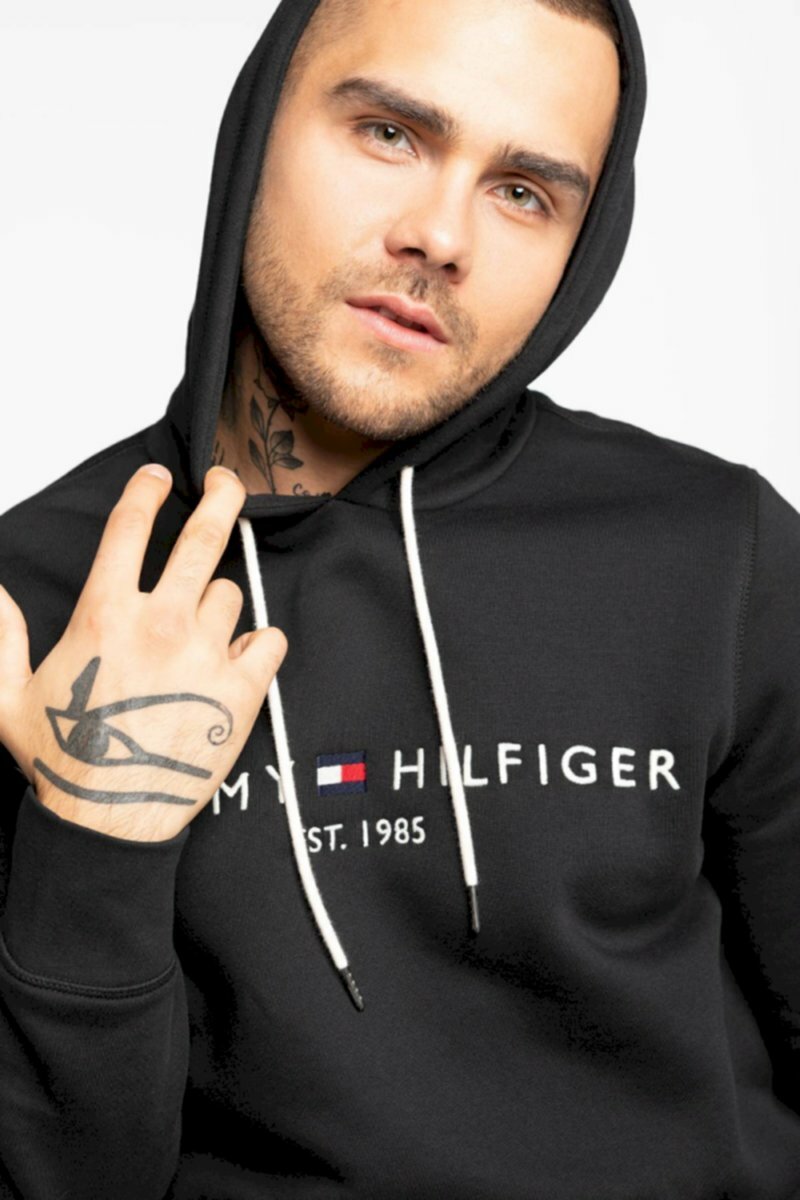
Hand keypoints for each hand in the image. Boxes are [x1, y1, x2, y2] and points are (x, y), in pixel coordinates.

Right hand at [0, 464, 286, 841]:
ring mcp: (207, 654)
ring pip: (231, 594)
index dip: (144, 491)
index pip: (130, 527)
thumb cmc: (62, 760)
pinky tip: (240, 658)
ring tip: (199, 637)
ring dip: (219, 606)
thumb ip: (0, 637)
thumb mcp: (8, 696)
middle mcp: (162, 623)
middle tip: (226, 482)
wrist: (111, 822)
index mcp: (105, 615)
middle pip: (203, 536)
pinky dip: (259, 644)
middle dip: (219, 496)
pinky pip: (270, 638)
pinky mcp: (243, 689)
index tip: (156, 476)